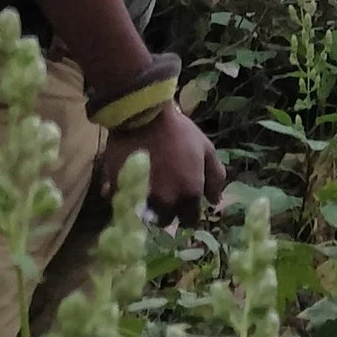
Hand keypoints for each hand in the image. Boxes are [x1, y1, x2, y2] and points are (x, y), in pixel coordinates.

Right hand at [107, 101, 222, 220]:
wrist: (143, 116)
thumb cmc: (179, 131)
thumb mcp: (206, 149)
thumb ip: (215, 177)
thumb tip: (214, 201)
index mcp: (188, 194)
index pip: (190, 220)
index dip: (189, 213)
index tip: (186, 204)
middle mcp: (165, 203)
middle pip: (166, 219)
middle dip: (168, 211)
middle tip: (167, 193)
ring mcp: (141, 199)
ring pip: (146, 214)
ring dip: (149, 206)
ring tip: (150, 189)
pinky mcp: (120, 191)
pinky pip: (126, 203)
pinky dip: (130, 197)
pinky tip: (134, 183)